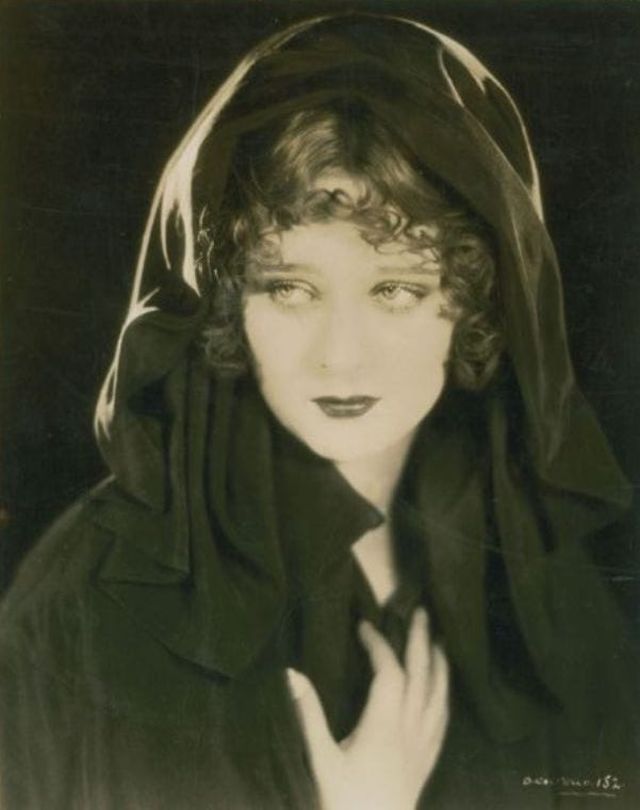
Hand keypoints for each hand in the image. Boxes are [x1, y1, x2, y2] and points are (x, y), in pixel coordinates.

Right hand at [287, 608, 448, 809]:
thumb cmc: (344, 804)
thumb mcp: (320, 762)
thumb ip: (308, 717)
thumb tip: (292, 674)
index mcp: (384, 726)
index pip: (389, 673)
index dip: (379, 645)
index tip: (365, 625)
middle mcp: (410, 731)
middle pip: (422, 676)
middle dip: (420, 641)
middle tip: (419, 611)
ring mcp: (423, 747)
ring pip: (438, 696)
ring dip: (439, 663)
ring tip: (437, 640)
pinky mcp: (427, 762)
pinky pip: (442, 720)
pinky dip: (444, 696)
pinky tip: (443, 691)